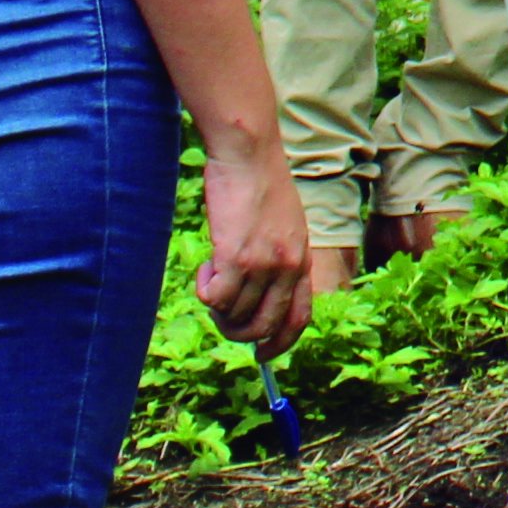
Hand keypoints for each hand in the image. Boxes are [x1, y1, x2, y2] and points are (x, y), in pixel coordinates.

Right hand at [194, 150, 314, 356]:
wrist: (249, 154)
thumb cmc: (260, 183)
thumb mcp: (286, 224)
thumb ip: (280, 257)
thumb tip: (260, 292)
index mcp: (301, 259)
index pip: (299, 318)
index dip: (280, 343)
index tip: (263, 353)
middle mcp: (287, 267)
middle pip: (264, 326)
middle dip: (238, 332)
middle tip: (221, 314)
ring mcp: (263, 264)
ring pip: (235, 314)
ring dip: (217, 305)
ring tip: (212, 273)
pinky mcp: (236, 257)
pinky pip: (216, 298)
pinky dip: (205, 290)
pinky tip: (206, 266)